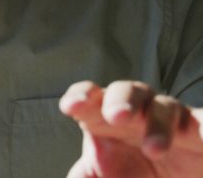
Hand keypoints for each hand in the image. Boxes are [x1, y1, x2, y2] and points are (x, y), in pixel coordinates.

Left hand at [60, 80, 202, 176]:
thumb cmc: (128, 175)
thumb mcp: (98, 177)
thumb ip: (84, 176)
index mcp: (104, 118)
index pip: (90, 97)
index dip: (80, 97)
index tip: (70, 108)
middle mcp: (137, 112)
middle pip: (127, 91)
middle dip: (121, 100)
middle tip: (117, 117)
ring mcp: (170, 119)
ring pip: (165, 106)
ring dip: (158, 124)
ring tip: (154, 149)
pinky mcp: (200, 130)